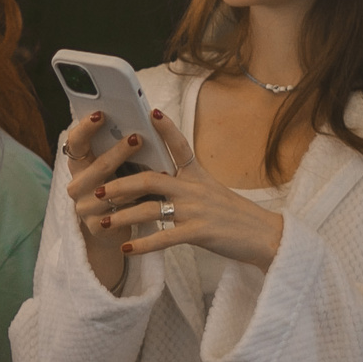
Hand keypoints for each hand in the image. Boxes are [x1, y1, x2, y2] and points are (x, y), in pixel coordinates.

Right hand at [59, 111, 154, 291]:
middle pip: (98, 166)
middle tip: (138, 138)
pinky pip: (121, 212)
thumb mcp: (113, 167)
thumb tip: (138, 119)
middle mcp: (76, 185)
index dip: (86, 127)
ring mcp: (84, 207)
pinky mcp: (96, 226)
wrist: (112, 230)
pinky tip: (154, 196)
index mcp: (78, 165)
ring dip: (135, 180)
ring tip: (157, 169)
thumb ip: (116, 147)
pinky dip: (138, 203)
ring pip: (113, 190)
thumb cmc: (117, 187)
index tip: (102, 113)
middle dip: (119, 151)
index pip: (75, 141)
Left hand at [91, 109, 284, 269]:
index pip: (180, 146)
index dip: (166, 128)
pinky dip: (143, 245)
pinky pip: (164, 238)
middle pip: (149, 179)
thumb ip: (188, 184)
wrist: (264, 236)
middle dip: (119, 184)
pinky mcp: (199, 232)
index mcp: (198, 175)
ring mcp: (196, 210)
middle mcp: (194, 188)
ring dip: (122, 217)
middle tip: (97, 189)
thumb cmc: (235, 216)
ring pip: (149, 210)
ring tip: (102, 222)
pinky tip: (127, 249)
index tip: (151, 112)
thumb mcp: (213, 191)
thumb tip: (162, 181)